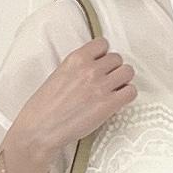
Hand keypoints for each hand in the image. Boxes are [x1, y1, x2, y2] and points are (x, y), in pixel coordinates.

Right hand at [14, 36, 136, 165]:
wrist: (40, 129)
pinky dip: (127, 95)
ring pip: (127, 72)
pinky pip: (131, 92)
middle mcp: (90, 69)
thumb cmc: (45, 106)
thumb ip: (78, 67)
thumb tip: (95, 66)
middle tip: (106, 81)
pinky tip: (117, 101)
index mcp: (76, 58)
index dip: (103, 55)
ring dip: (123, 81)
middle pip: (117, 58)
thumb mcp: (59, 74)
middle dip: (113, 69)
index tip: (100, 64)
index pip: (102, 44)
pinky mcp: (108, 104)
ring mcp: (101, 86)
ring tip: (113, 91)